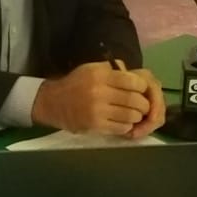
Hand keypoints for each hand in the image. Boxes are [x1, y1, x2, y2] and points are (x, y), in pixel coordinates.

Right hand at [32, 61, 163, 137]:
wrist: (53, 103)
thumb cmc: (76, 83)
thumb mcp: (91, 68)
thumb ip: (113, 69)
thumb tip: (134, 74)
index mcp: (99, 75)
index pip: (132, 81)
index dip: (141, 86)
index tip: (141, 89)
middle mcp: (99, 92)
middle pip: (134, 100)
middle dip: (143, 103)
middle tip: (142, 104)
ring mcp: (97, 111)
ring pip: (131, 116)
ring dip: (136, 116)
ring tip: (133, 113)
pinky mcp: (95, 126)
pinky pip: (121, 127)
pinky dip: (126, 125)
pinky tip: (123, 122)